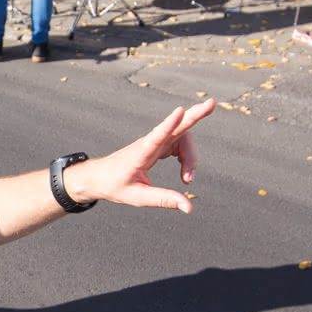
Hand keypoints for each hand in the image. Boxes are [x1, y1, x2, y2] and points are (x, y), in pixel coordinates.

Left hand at [65, 99, 216, 211]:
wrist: (99, 178)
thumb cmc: (115, 185)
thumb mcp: (138, 197)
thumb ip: (164, 200)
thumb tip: (189, 208)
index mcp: (141, 153)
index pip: (157, 136)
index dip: (170, 123)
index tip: (180, 111)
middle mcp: (150, 143)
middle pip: (177, 127)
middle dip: (195, 116)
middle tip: (212, 104)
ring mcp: (155, 142)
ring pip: (182, 139)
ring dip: (191, 157)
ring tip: (188, 179)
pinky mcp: (158, 145)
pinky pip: (179, 145)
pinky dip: (187, 158)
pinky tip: (186, 174)